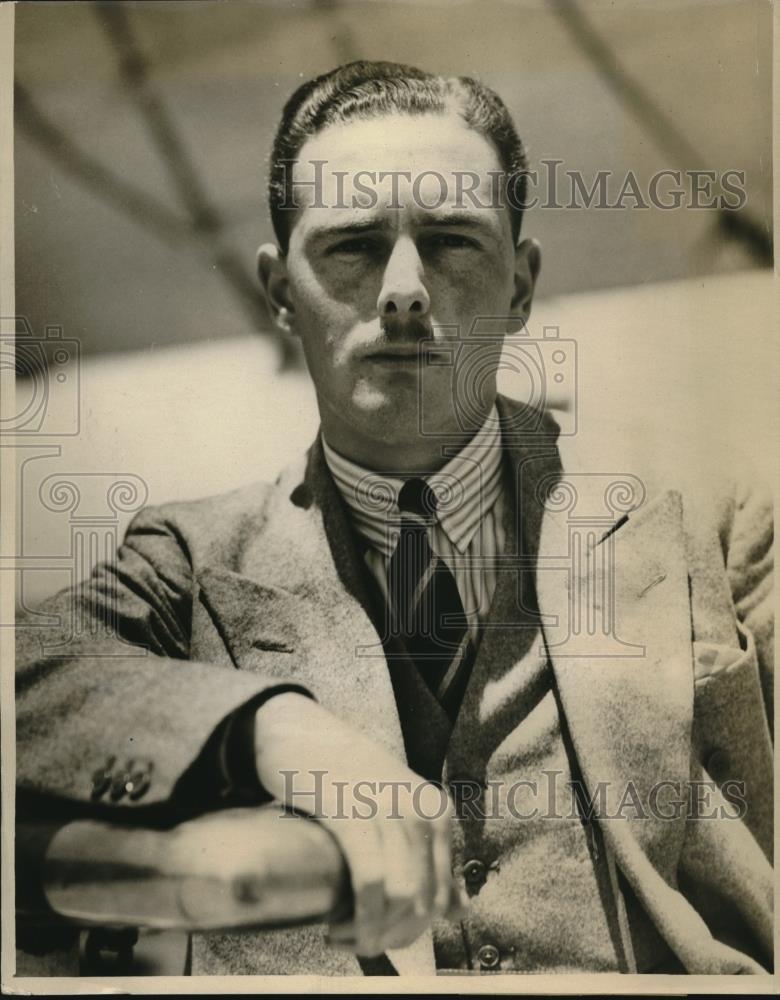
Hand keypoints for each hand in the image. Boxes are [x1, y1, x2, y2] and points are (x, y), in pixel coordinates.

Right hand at [253, 693, 465, 955]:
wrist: (305, 735)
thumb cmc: (349, 781)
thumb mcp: (399, 811)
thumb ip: (431, 857)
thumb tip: (462, 911)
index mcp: (439, 814)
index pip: (440, 898)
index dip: (409, 933)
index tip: (375, 940)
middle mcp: (423, 812)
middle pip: (421, 904)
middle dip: (389, 937)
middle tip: (353, 942)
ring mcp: (392, 811)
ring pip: (400, 899)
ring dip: (371, 933)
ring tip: (339, 936)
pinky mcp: (356, 815)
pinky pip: (371, 883)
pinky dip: (358, 918)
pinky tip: (333, 927)